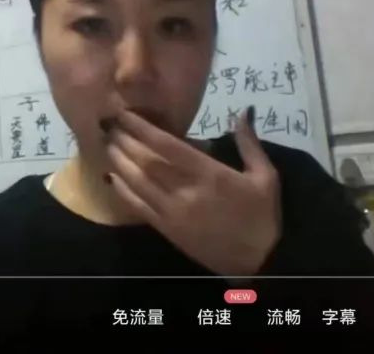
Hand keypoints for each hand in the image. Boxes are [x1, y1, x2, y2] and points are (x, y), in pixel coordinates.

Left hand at [104, 107, 282, 276]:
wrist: (259, 262)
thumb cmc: (262, 216)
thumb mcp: (266, 176)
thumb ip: (250, 143)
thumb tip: (243, 112)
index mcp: (210, 174)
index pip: (168, 146)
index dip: (143, 128)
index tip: (125, 114)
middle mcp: (186, 192)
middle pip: (146, 162)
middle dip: (125, 141)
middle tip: (110, 125)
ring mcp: (173, 213)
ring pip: (137, 182)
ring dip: (119, 162)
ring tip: (107, 144)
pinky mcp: (167, 230)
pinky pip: (138, 207)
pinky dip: (122, 190)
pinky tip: (111, 176)